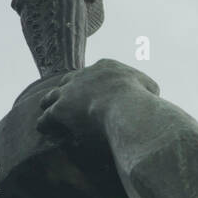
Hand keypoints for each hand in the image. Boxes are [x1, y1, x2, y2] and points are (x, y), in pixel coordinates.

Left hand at [36, 59, 158, 139]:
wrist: (127, 109)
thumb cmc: (143, 102)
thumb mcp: (150, 88)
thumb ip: (145, 88)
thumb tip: (151, 95)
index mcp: (105, 67)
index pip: (93, 74)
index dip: (90, 84)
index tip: (90, 93)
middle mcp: (84, 75)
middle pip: (68, 81)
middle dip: (66, 90)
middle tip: (63, 99)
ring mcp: (70, 91)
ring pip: (52, 96)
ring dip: (49, 103)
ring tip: (47, 110)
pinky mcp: (60, 110)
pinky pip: (46, 117)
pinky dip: (45, 124)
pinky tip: (45, 130)